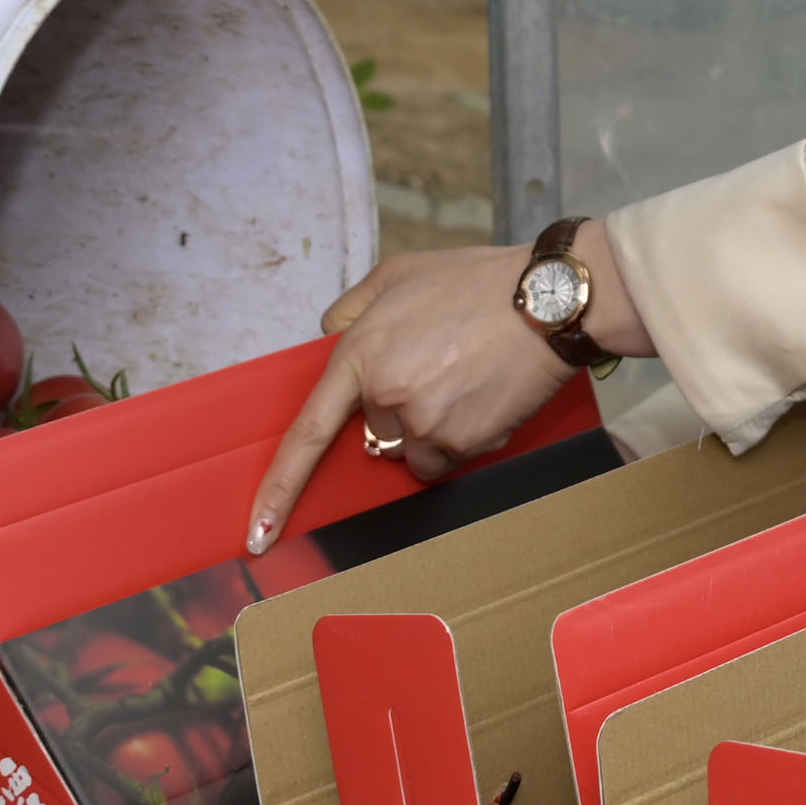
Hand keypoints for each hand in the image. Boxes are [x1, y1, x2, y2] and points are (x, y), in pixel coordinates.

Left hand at [245, 246, 571, 548]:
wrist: (547, 301)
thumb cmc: (476, 282)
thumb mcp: (399, 272)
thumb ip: (352, 307)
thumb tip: (329, 336)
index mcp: (360, 352)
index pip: (307, 433)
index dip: (279, 488)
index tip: (258, 532)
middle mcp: (385, 395)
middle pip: (374, 434)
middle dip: (396, 412)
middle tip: (435, 368)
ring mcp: (425, 424)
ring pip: (411, 452)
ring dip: (429, 429)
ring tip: (464, 380)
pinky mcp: (463, 443)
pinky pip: (446, 458)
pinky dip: (461, 437)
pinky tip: (483, 396)